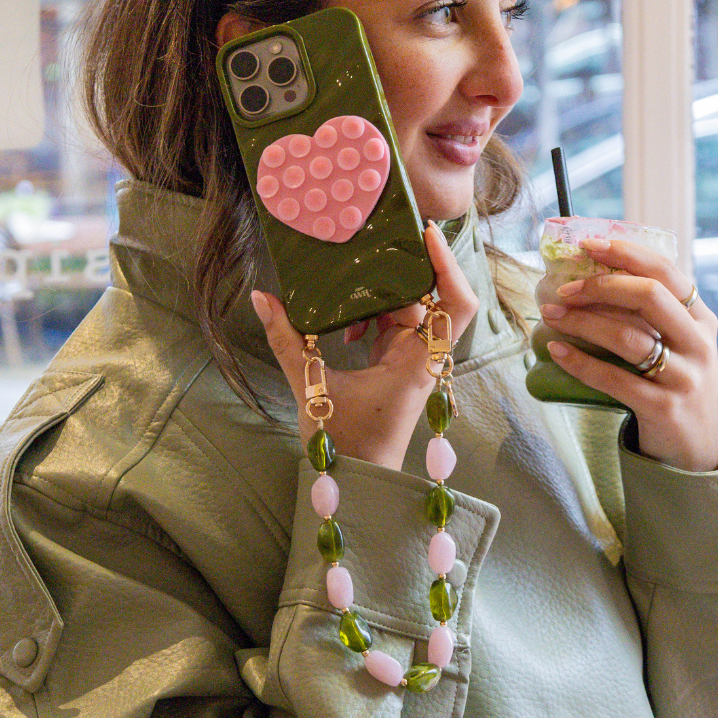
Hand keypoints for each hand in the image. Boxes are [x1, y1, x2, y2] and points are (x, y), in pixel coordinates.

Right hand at [250, 223, 478, 470]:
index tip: (426, 234)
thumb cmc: (345, 445)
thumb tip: (262, 298)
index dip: (448, 265)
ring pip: (404, 307)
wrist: (356, 483)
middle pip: (426, 295)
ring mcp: (409, 359)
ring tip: (346, 279)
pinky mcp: (394, 364)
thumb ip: (286, 341)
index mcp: (418, 360)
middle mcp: (422, 355)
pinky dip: (367, 314)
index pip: (456, 304)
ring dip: (377, 293)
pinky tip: (340, 321)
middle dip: (399, 268)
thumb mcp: (310, 389)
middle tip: (373, 238)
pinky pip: (388, 323)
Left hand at [539, 237, 717, 471]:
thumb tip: (586, 278)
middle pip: (650, 296)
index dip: (627, 254)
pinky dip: (580, 362)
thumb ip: (648, 314)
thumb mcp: (675, 343)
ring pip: (629, 338)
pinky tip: (557, 351)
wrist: (696, 448)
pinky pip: (615, 379)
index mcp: (699, 318)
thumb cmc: (673, 383)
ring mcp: (685, 376)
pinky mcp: (664, 407)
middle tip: (563, 290)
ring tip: (551, 316)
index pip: (667, 272)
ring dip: (583, 323)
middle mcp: (698, 342)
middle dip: (601, 286)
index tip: (589, 245)